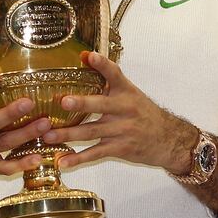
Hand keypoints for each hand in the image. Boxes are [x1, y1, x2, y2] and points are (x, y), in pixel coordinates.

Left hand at [46, 51, 195, 172]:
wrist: (168, 139)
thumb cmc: (144, 113)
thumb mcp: (132, 94)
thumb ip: (109, 80)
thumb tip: (85, 57)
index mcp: (127, 92)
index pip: (115, 74)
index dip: (102, 64)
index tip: (89, 56)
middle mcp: (125, 109)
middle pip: (100, 105)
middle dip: (82, 103)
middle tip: (63, 101)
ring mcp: (122, 130)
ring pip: (92, 131)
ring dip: (69, 134)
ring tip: (49, 136)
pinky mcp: (120, 148)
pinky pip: (96, 153)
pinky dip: (78, 158)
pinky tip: (63, 162)